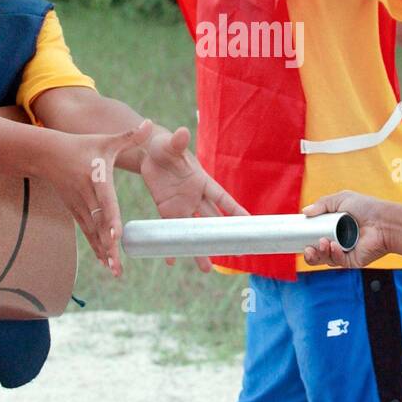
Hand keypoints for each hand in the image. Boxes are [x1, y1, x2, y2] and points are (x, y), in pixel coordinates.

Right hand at [49, 120, 153, 277]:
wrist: (48, 155)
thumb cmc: (83, 146)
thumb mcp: (106, 141)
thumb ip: (130, 136)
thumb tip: (151, 124)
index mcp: (96, 179)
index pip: (105, 202)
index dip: (110, 219)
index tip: (116, 235)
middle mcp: (87, 196)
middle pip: (99, 224)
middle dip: (108, 245)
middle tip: (117, 265)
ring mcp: (80, 206)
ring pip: (92, 233)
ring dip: (103, 252)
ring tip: (115, 270)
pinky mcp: (76, 212)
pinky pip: (88, 233)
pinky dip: (96, 248)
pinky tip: (105, 263)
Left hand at [141, 125, 248, 273]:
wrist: (150, 154)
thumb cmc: (165, 147)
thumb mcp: (170, 145)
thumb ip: (177, 142)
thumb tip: (181, 132)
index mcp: (201, 181)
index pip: (222, 198)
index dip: (235, 210)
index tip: (251, 223)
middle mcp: (195, 197)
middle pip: (212, 220)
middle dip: (222, 237)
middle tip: (236, 254)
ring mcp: (181, 206)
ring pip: (193, 231)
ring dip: (199, 248)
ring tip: (206, 269)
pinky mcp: (166, 210)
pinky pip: (170, 230)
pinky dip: (171, 244)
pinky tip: (172, 261)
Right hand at [301, 190, 391, 268]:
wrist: (385, 222)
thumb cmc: (367, 208)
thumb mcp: (341, 199)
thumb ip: (322, 204)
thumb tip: (304, 212)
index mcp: (333, 228)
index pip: (314, 235)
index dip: (304, 237)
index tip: (295, 236)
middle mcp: (337, 241)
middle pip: (316, 252)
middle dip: (308, 253)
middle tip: (306, 247)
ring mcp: (344, 252)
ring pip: (323, 259)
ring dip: (319, 253)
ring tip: (323, 243)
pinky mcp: (352, 261)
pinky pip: (336, 262)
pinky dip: (333, 255)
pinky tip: (334, 247)